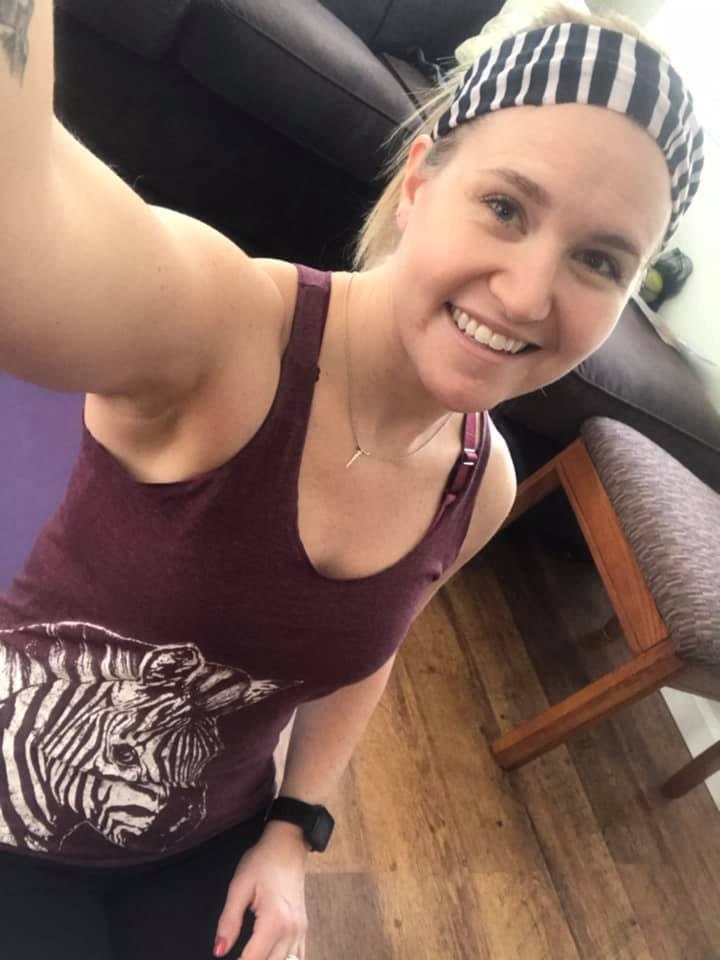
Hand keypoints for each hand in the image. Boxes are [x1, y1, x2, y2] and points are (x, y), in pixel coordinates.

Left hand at [214, 821, 309, 959]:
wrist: (288, 844)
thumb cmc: (262, 861)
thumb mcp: (239, 886)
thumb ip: (229, 920)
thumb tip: (219, 951)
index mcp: (275, 920)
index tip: (225, 958)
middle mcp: (291, 930)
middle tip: (235, 957)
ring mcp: (300, 931)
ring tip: (250, 955)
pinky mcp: (303, 928)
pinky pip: (297, 957)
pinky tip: (269, 956)